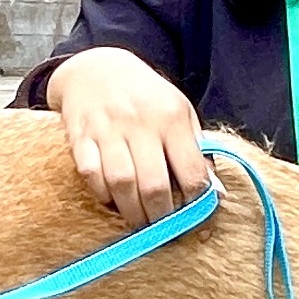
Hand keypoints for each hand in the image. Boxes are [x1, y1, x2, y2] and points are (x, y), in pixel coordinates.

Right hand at [48, 47, 210, 227]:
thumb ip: (198, 154)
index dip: (196, 204)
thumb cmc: (147, 98)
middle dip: (161, 218)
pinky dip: (102, 194)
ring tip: (139, 222)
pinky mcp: (80, 135)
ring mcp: (108, 128)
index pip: (191, 172)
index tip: (195, 221)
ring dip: (132, 212)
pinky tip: (112, 199)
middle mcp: (141, 122)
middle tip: (163, 229)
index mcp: (172, 117)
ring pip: (121, 184)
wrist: (98, 69)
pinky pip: (90, 174)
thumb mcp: (181, 115)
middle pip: (154, 185)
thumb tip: (218, 196)